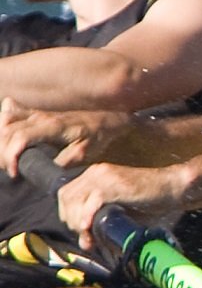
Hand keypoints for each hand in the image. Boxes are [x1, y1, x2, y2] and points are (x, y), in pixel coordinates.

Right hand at [0, 100, 129, 177]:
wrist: (105, 119)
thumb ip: (64, 161)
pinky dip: (2, 127)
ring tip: (9, 160)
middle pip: (6, 132)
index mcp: (52, 126)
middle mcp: (40, 117)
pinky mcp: (34, 113)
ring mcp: (35, 113)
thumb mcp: (85, 153)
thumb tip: (46, 172)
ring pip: (4, 123)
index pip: (20, 138)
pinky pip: (10, 115)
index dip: (11, 157)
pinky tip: (5, 141)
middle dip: (4, 154)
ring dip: (1, 143)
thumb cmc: (96, 136)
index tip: (14, 173)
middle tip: (12, 170)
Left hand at [57, 161, 188, 250]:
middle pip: (65, 197)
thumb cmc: (152, 202)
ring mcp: (104, 177)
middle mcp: (96, 172)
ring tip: (90, 234)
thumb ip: (101, 223)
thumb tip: (85, 242)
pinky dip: (87, 216)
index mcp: (95, 175)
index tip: (81, 230)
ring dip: (78, 221)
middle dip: (71, 220)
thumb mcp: (121, 211)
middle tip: (85, 235)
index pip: (65, 194)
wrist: (174, 188)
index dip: (68, 214)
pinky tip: (90, 227)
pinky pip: (91, 202)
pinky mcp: (115, 185)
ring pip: (74, 200)